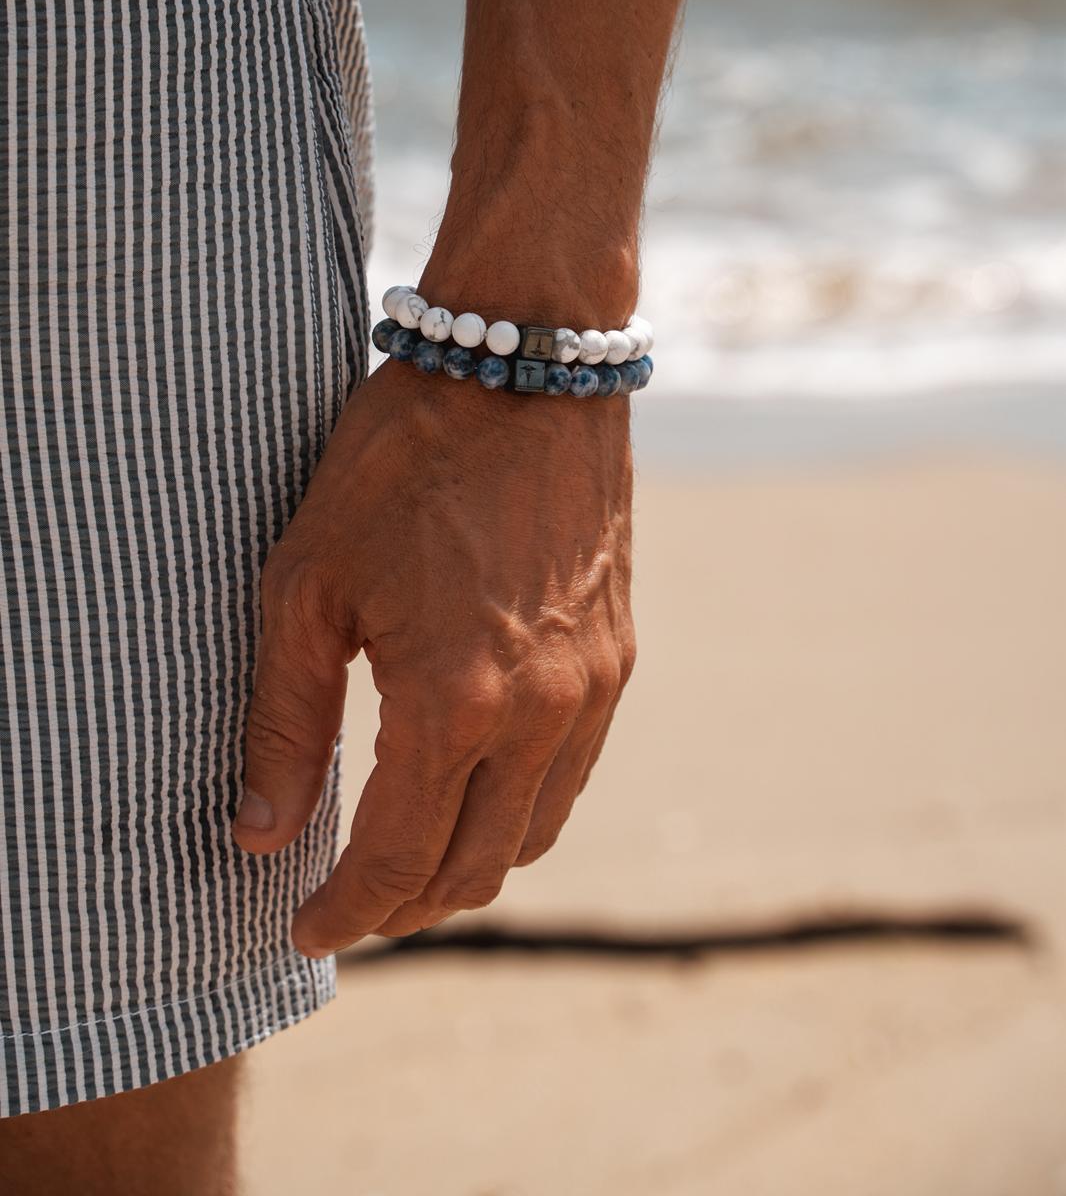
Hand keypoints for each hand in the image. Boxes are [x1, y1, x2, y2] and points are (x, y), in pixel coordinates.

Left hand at [231, 353, 634, 955]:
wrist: (524, 369)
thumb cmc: (401, 461)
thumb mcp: (307, 583)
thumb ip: (285, 720)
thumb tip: (263, 833)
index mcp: (455, 702)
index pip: (400, 860)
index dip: (346, 912)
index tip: (307, 929)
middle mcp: (542, 714)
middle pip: (476, 870)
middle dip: (405, 908)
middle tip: (349, 903)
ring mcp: (593, 688)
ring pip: (534, 834)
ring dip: (467, 868)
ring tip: (408, 860)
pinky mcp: (619, 658)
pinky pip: (573, 775)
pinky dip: (519, 811)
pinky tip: (474, 787)